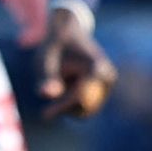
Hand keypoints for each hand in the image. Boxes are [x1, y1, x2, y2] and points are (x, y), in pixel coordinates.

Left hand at [41, 2, 116, 119]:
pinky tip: (66, 84)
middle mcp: (108, 77)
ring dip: (67, 103)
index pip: (80, 97)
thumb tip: (47, 95)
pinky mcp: (105, 91)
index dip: (62, 107)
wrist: (68, 34)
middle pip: (83, 108)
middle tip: (45, 93)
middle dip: (63, 106)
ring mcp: (108, 85)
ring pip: (84, 110)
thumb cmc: (54, 48)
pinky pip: (85, 108)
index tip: (43, 115)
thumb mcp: (45, 61)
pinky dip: (71, 102)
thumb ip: (47, 79)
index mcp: (96, 67)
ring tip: (60, 81)